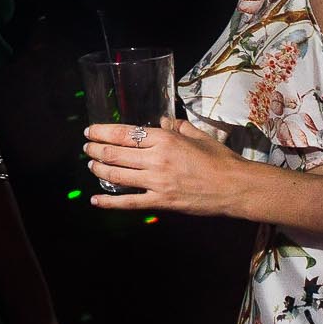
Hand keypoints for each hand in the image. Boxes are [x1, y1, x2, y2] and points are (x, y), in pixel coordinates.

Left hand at [83, 116, 244, 215]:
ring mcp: (157, 182)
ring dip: (99, 169)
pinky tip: (95, 200)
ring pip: (117, 174)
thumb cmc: (220, 159)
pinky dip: (109, 202)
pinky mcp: (161, 202)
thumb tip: (163, 121)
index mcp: (165, 139)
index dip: (102, 132)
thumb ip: (177, 126)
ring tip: (91, 165)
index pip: (125, 133)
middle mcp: (156, 159)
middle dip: (95, 149)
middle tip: (86, 148)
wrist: (236, 186)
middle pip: (115, 153)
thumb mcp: (198, 135)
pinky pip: (129, 202)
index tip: (91, 131)